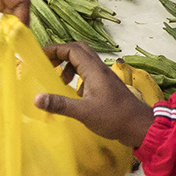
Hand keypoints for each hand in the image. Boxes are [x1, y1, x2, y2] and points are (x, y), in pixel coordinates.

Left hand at [0, 0, 29, 47]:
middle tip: (13, 43)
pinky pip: (2, 11)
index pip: (20, 0)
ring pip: (12, 10)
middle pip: (20, 5)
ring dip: (11, 25)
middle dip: (18, 24)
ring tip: (7, 41)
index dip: (22, 19)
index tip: (16, 37)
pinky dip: (2, 23)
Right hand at [33, 42, 155, 147]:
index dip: (54, 49)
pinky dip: (78, 76)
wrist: (139, 126)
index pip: (72, 49)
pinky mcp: (107, 86)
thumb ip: (60, 104)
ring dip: (70, 65)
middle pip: (79, 50)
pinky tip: (75, 93)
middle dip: (61, 54)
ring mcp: (105, 77)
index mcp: (94, 70)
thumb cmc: (113, 118)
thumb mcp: (83, 112)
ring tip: (61, 81)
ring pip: (85, 61)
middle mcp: (100, 69)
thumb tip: (37, 99)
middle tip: (49, 65)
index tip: (40, 56)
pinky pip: (90, 72)